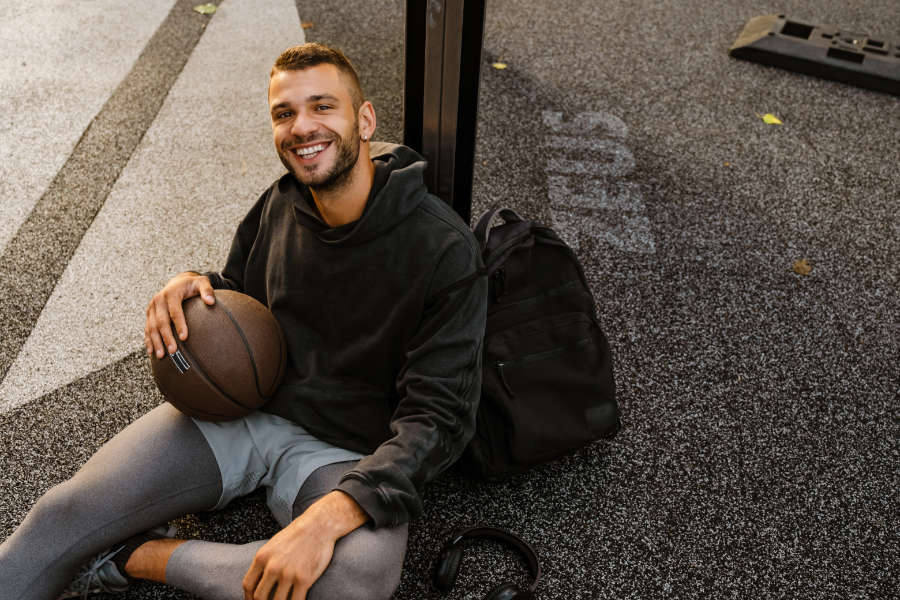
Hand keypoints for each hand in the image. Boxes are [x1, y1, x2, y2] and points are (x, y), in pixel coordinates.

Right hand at [144, 272, 214, 357]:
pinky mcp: (149, 314)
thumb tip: (211, 301)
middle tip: (173, 351)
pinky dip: (148, 340)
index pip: (175, 311)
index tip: (185, 337)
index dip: (179, 324)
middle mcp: (158, 300)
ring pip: (152, 327)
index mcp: (171, 293)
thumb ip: (207, 290)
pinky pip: (147, 329)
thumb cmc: (192, 285)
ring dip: (156, 342)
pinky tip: (152, 352)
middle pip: (161, 321)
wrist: (178, 282)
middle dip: (166, 337)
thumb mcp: (202, 282)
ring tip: (161, 355)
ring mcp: (152, 308)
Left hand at [242, 491, 367, 599]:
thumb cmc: (297, 534)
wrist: (318, 525)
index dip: (248, 597)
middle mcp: (273, 567)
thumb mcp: (273, 545)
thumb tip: (259, 581)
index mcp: (262, 557)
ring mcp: (288, 574)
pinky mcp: (304, 579)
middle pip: (259, 597)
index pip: (248, 585)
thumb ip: (264, 562)